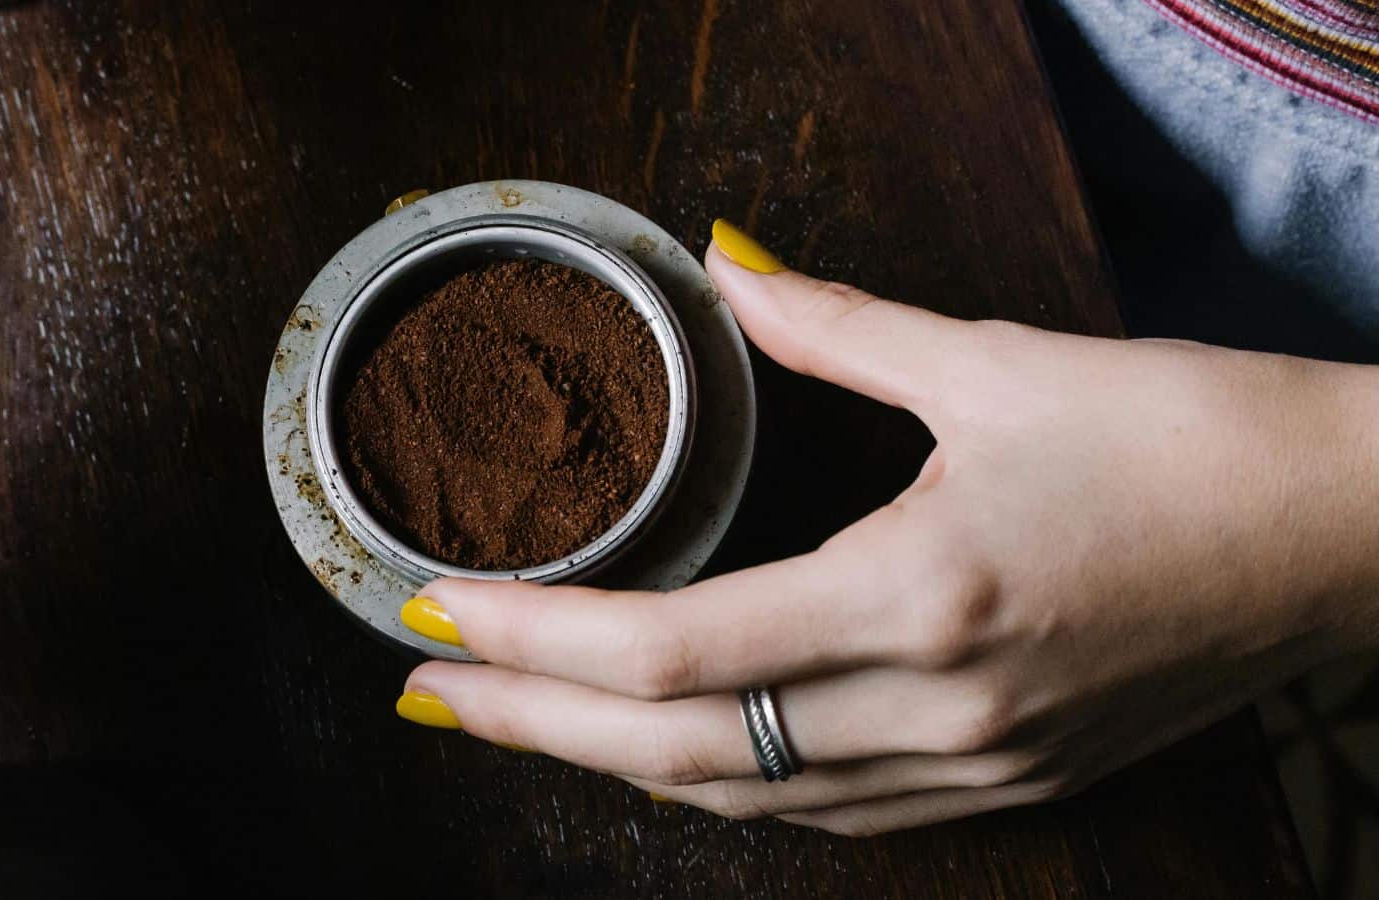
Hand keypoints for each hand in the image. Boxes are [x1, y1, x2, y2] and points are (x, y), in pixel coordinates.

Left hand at [387, 221, 1378, 833]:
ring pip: (741, 798)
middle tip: (419, 694)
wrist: (1347, 533)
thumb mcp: (997, 362)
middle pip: (675, 751)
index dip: (532, 640)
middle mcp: (933, 704)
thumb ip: (835, 322)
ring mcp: (971, 764)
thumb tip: (731, 268)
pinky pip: (823, 810)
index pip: (669, 650)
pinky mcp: (1004, 780)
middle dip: (531, 727)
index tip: (435, 613)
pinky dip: (720, 785)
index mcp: (920, 594)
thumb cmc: (1188, 436)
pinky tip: (666, 754)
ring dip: (611, 765)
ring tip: (516, 722)